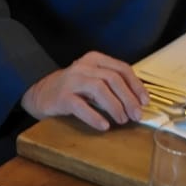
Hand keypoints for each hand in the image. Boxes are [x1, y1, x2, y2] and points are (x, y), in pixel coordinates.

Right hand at [21, 51, 147, 130]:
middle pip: (113, 79)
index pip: (122, 68)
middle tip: (136, 115)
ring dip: (115, 106)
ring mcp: (71, 81)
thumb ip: (112, 85)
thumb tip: (138, 102)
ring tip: (122, 120)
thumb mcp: (93, 80)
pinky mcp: (61, 97)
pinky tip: (104, 126)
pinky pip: (80, 106)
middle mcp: (83, 67)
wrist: (40, 94)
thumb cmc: (73, 89)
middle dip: (128, 98)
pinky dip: (94, 116)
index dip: (136, 86)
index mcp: (95, 59)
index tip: (145, 102)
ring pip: (99, 89)